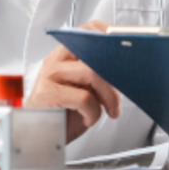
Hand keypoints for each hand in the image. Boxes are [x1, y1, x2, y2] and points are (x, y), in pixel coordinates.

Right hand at [26, 20, 119, 143]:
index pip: (88, 31)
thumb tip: (128, 66)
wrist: (39, 139)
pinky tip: (88, 119)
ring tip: (111, 110)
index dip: (110, 35)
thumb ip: (100, 74)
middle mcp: (56, 60)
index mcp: (65, 55)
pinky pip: (83, 98)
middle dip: (116, 75)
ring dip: (110, 96)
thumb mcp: (87, 90)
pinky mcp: (46, 94)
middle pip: (96, 53)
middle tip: (123, 91)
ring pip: (93, 74)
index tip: (128, 48)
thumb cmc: (64, 115)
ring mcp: (49, 75)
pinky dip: (93, 112)